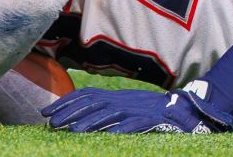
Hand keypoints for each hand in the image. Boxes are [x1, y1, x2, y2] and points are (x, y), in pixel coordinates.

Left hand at [42, 81, 232, 133]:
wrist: (185, 109)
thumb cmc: (153, 111)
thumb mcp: (127, 106)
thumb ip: (109, 108)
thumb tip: (82, 117)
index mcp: (117, 96)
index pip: (87, 95)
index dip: (66, 102)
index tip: (47, 112)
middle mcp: (123, 99)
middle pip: (92, 102)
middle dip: (70, 111)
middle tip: (51, 122)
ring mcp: (136, 109)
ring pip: (108, 113)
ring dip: (88, 121)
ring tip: (70, 130)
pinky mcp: (149, 119)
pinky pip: (132, 124)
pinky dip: (119, 129)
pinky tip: (106, 136)